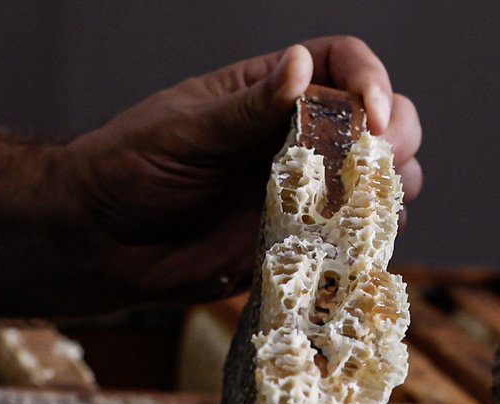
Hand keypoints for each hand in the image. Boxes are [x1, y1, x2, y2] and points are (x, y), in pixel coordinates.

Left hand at [62, 37, 421, 305]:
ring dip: (392, 189)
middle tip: (383, 164)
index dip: (370, 81)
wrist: (102, 245)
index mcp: (270, 92)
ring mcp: (307, 190)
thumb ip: (249, 106)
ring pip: (384, 179)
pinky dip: (374, 240)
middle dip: (397, 137)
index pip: (342, 63)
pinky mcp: (305, 241)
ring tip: (373, 208)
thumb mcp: (186, 129)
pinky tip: (359, 245)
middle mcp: (299, 136)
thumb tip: (302, 69)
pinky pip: (360, 237)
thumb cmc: (129, 170)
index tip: (372, 117)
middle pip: (383, 120)